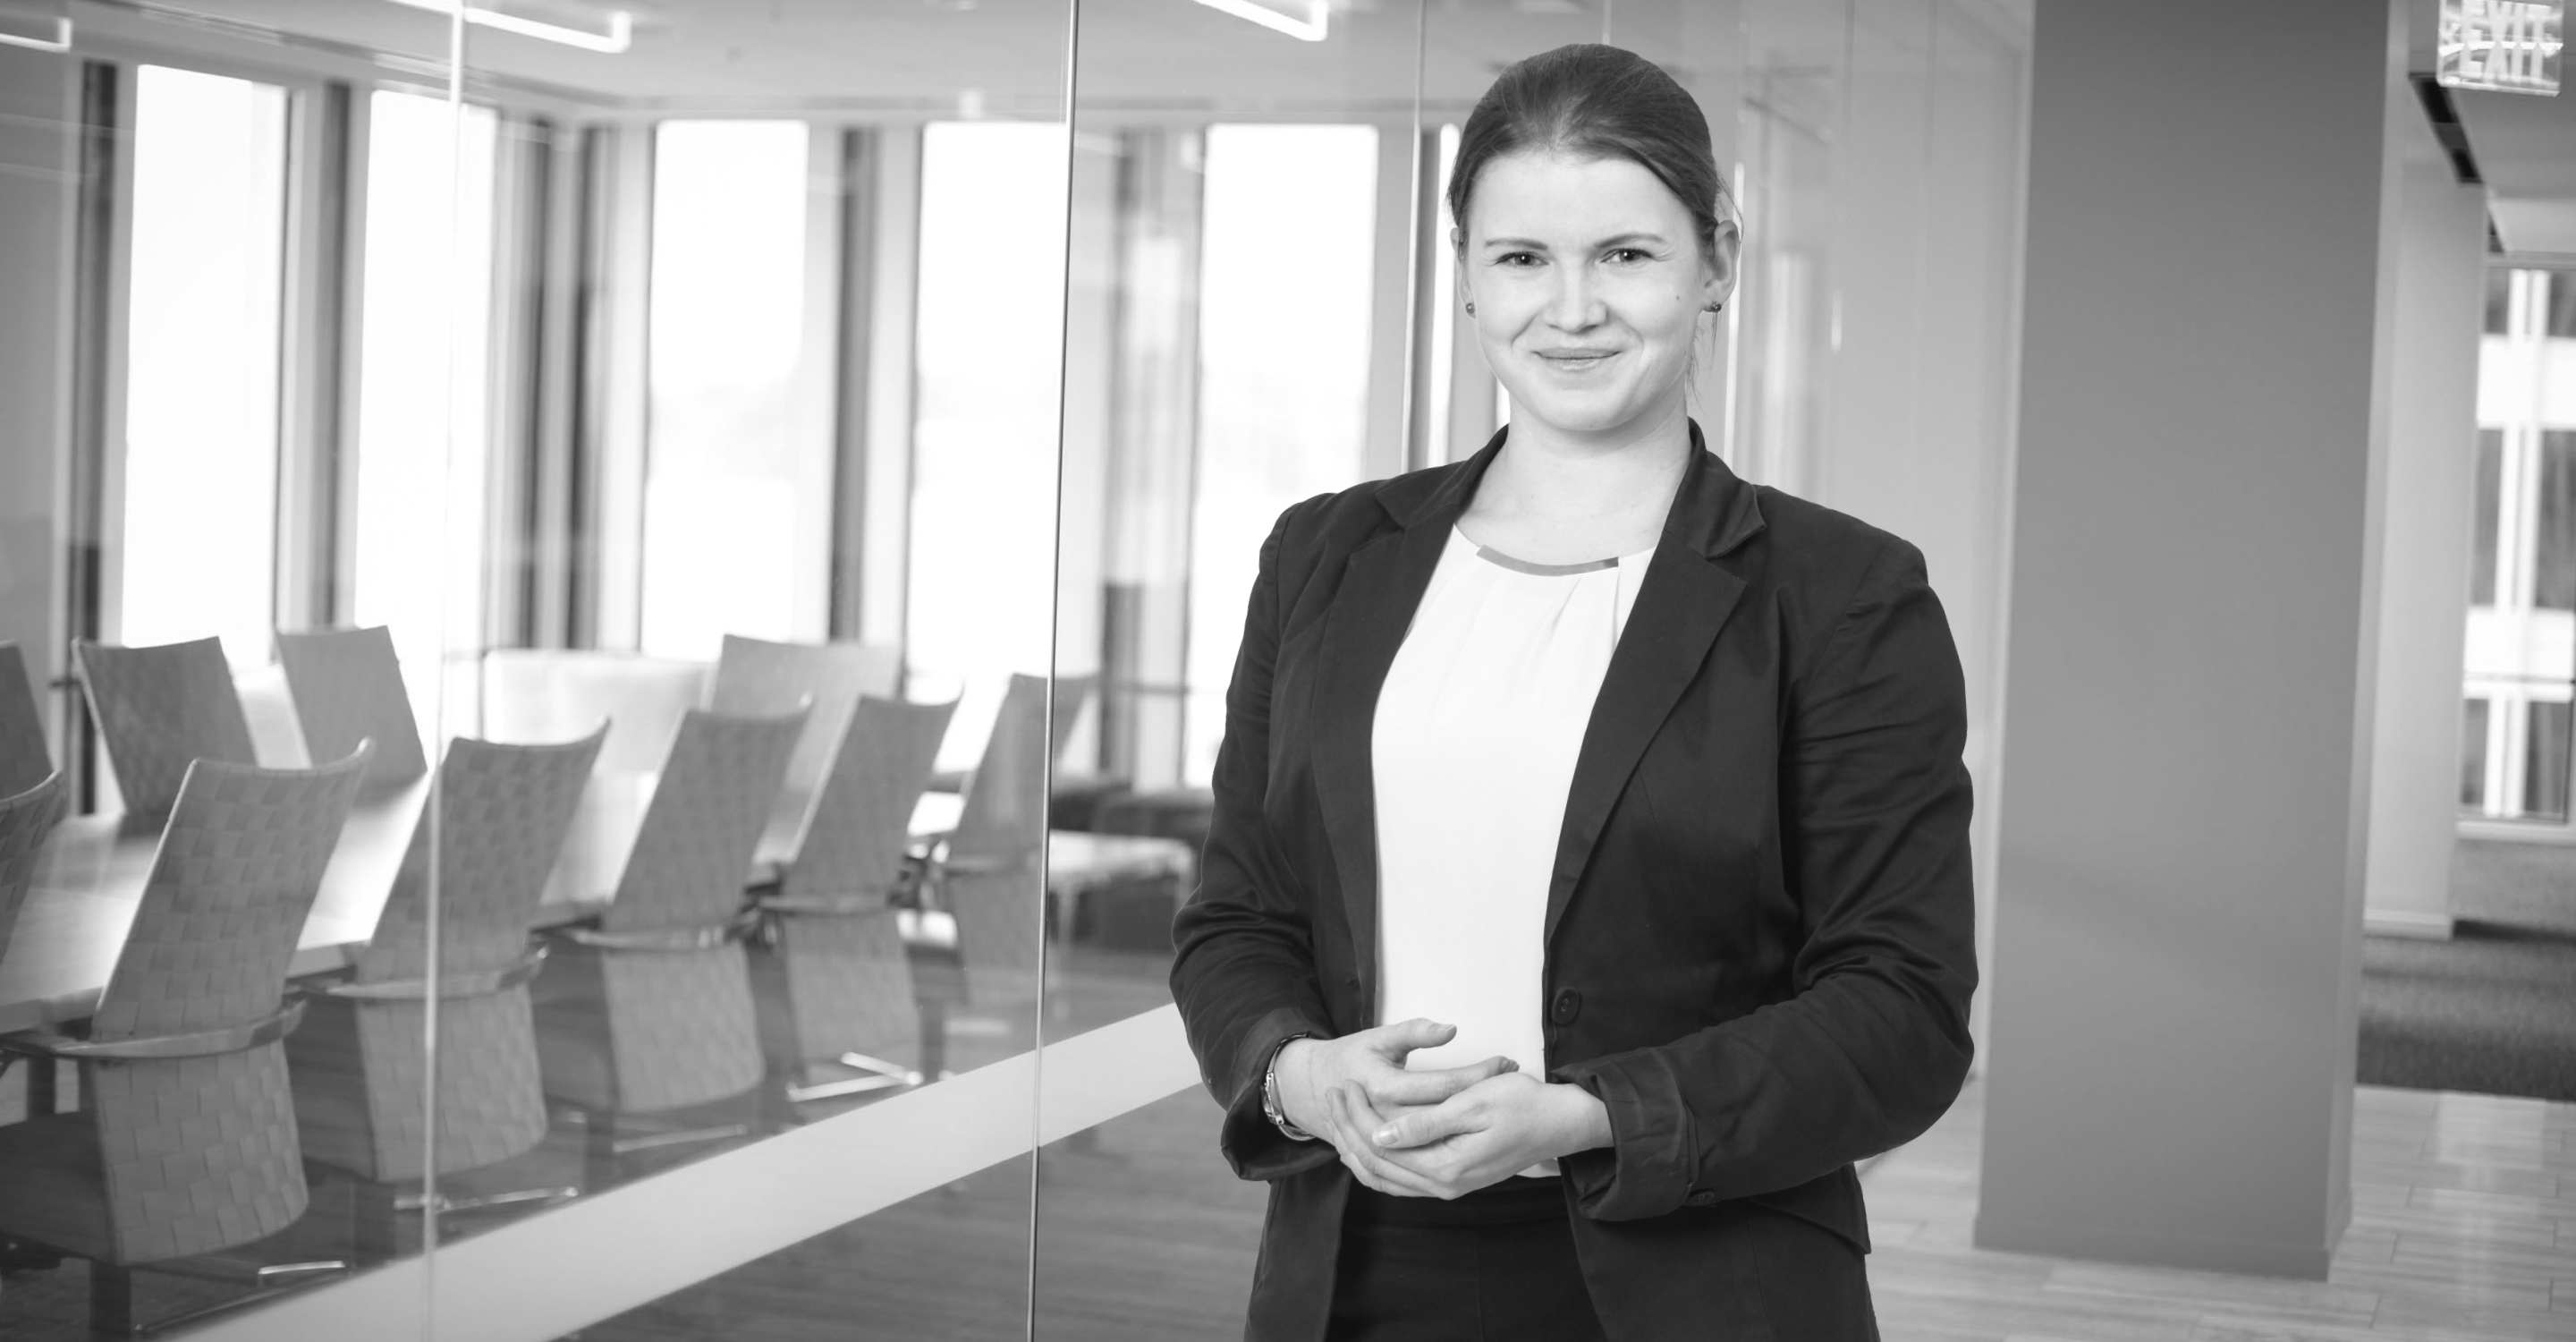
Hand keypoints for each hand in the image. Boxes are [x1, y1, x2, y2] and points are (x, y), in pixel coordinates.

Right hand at [1273, 1019, 1515, 1149]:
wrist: (1312, 1086)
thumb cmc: (1352, 1056)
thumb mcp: (1380, 1037)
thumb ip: (1414, 1032)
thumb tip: (1451, 1030)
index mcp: (1385, 1088)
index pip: (1446, 1087)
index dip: (1479, 1073)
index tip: (1506, 1061)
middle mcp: (1387, 1119)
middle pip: (1448, 1117)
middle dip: (1483, 1095)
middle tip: (1511, 1076)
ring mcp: (1386, 1142)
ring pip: (1442, 1138)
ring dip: (1471, 1121)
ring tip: (1498, 1097)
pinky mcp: (1386, 1157)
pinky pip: (1430, 1154)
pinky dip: (1454, 1140)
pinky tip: (1474, 1130)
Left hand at [1323, 1072, 1612, 1198]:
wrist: (1561, 1122)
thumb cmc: (1523, 1104)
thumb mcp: (1472, 1104)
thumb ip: (1424, 1124)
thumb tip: (1380, 1135)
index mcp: (1446, 1167)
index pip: (1383, 1146)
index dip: (1358, 1115)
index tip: (1344, 1084)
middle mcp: (1443, 1186)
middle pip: (1377, 1165)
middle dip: (1349, 1129)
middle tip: (1333, 1093)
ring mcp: (1447, 1186)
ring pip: (1385, 1177)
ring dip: (1358, 1146)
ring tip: (1340, 1113)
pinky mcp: (1451, 1179)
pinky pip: (1402, 1180)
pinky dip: (1377, 1162)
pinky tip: (1365, 1142)